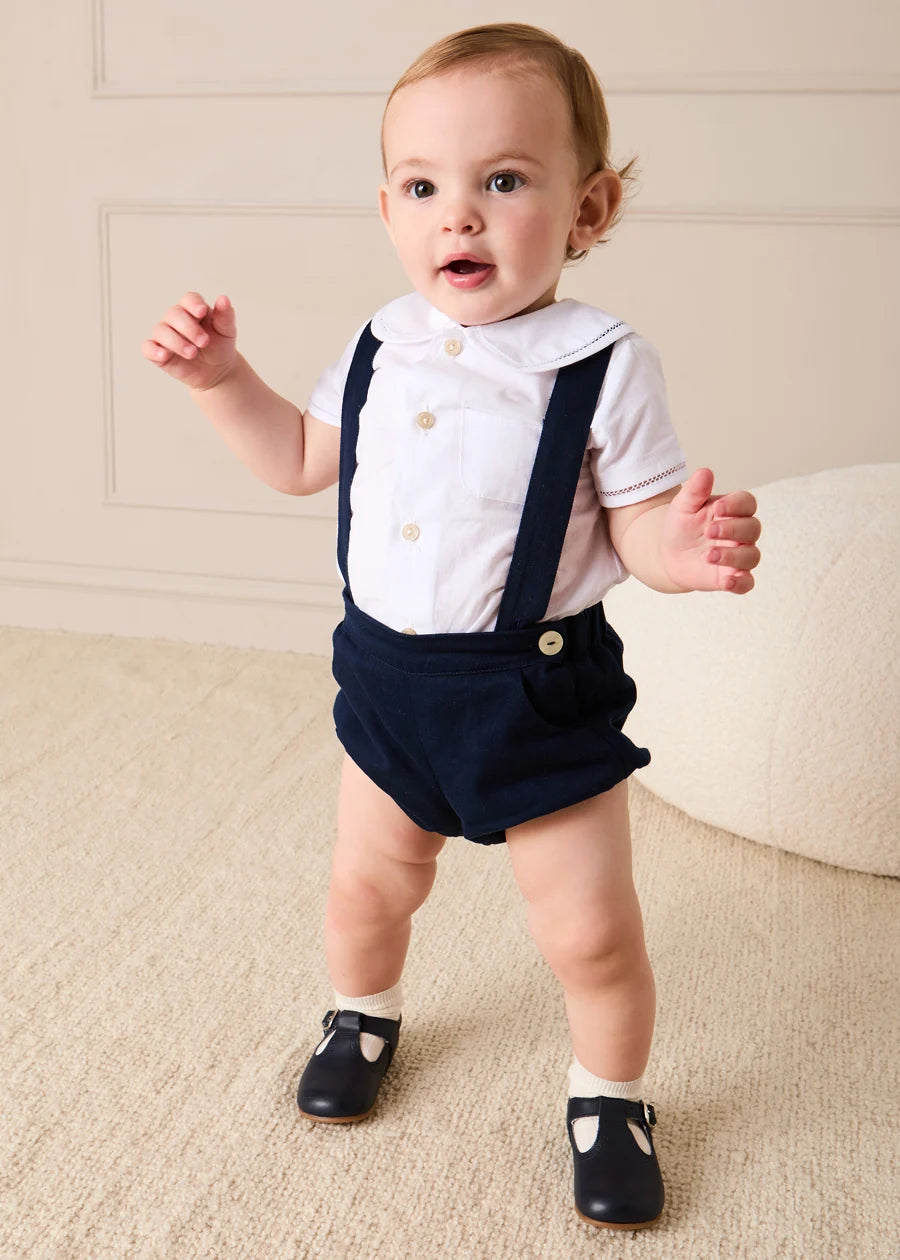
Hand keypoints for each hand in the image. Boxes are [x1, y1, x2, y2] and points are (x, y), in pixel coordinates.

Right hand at [141, 292, 237, 390]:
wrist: (216, 370)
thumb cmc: (220, 346)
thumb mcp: (226, 331)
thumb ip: (225, 315)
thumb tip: (223, 298)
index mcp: (192, 309)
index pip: (188, 299)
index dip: (193, 304)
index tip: (201, 312)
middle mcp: (175, 319)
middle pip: (174, 314)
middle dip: (189, 328)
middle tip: (204, 342)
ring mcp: (165, 335)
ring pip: (161, 330)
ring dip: (176, 341)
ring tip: (193, 353)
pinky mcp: (158, 352)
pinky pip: (148, 348)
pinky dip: (154, 350)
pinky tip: (164, 355)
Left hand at [659, 467, 760, 592]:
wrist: (668, 554)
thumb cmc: (681, 526)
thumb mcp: (683, 506)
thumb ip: (695, 490)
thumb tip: (705, 472)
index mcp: (732, 511)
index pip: (748, 503)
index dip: (737, 505)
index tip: (717, 508)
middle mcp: (740, 533)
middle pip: (753, 528)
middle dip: (733, 529)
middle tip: (709, 530)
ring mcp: (738, 556)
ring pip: (752, 556)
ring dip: (733, 556)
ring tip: (709, 555)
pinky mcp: (731, 577)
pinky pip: (747, 583)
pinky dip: (741, 583)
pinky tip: (727, 581)